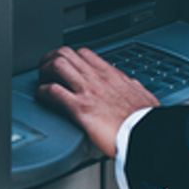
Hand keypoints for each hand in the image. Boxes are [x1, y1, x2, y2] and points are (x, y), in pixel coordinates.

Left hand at [36, 46, 159, 157]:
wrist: (147, 134)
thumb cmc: (146, 120)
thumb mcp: (143, 95)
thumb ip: (132, 87)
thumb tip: (131, 84)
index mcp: (112, 75)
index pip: (85, 54)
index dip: (70, 56)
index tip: (64, 64)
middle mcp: (97, 78)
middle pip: (66, 53)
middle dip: (51, 59)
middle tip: (46, 69)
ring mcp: (87, 90)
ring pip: (57, 65)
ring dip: (44, 71)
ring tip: (41, 80)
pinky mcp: (80, 108)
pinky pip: (54, 91)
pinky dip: (43, 92)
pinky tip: (42, 97)